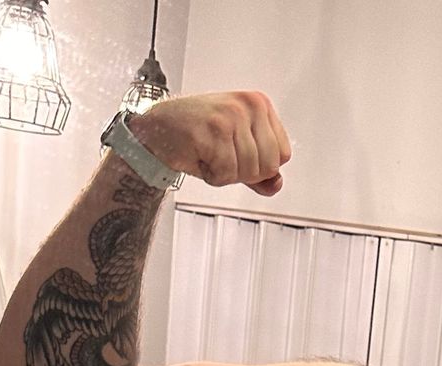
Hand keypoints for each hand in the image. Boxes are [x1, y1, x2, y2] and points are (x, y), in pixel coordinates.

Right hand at [130, 91, 291, 195]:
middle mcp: (248, 105)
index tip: (237, 152)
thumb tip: (277, 184)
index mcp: (259, 104)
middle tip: (221, 155)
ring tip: (209, 154)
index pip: (283, 155)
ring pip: (249, 172)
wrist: (158, 131)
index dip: (260, 166)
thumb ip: (262, 170)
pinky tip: (200, 157)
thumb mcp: (238, 151)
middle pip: (269, 166)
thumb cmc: (197, 137)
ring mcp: (231, 116)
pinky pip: (227, 174)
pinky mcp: (213, 130)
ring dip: (226, 175)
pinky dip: (212, 176)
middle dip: (244, 173)